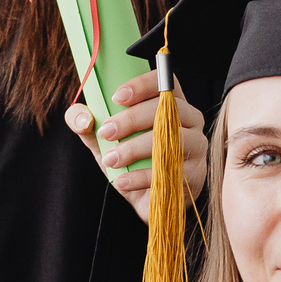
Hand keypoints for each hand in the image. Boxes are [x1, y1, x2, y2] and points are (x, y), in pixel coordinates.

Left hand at [66, 73, 207, 222]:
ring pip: (170, 139)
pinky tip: (123, 181)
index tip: (116, 97)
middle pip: (167, 109)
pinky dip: (142, 177)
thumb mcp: (103, 142)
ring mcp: (198, 146)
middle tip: (106, 132)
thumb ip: (86, 125)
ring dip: (135, 149)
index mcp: (171, 103)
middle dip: (132, 119)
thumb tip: (83, 118)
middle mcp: (190, 119)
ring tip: (111, 160)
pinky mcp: (197, 174)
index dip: (142, 85)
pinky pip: (171, 171)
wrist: (146, 200)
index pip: (165, 81)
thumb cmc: (129, 162)